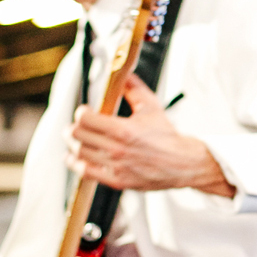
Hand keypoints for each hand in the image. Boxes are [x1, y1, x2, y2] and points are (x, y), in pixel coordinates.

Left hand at [68, 75, 235, 196]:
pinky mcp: (116, 180)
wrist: (182, 163)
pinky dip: (76, 163)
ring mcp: (115, 166)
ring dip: (74, 144)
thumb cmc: (167, 136)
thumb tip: (124, 75)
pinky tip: (75, 157)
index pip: (85, 118)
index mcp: (123, 129)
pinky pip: (85, 172)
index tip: (84, 111)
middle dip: (74, 127)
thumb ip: (134, 89)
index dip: (81, 112)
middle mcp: (116, 149)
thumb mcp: (152, 108)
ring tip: (77, 139)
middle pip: (77, 135)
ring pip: (78, 153)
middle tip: (78, 124)